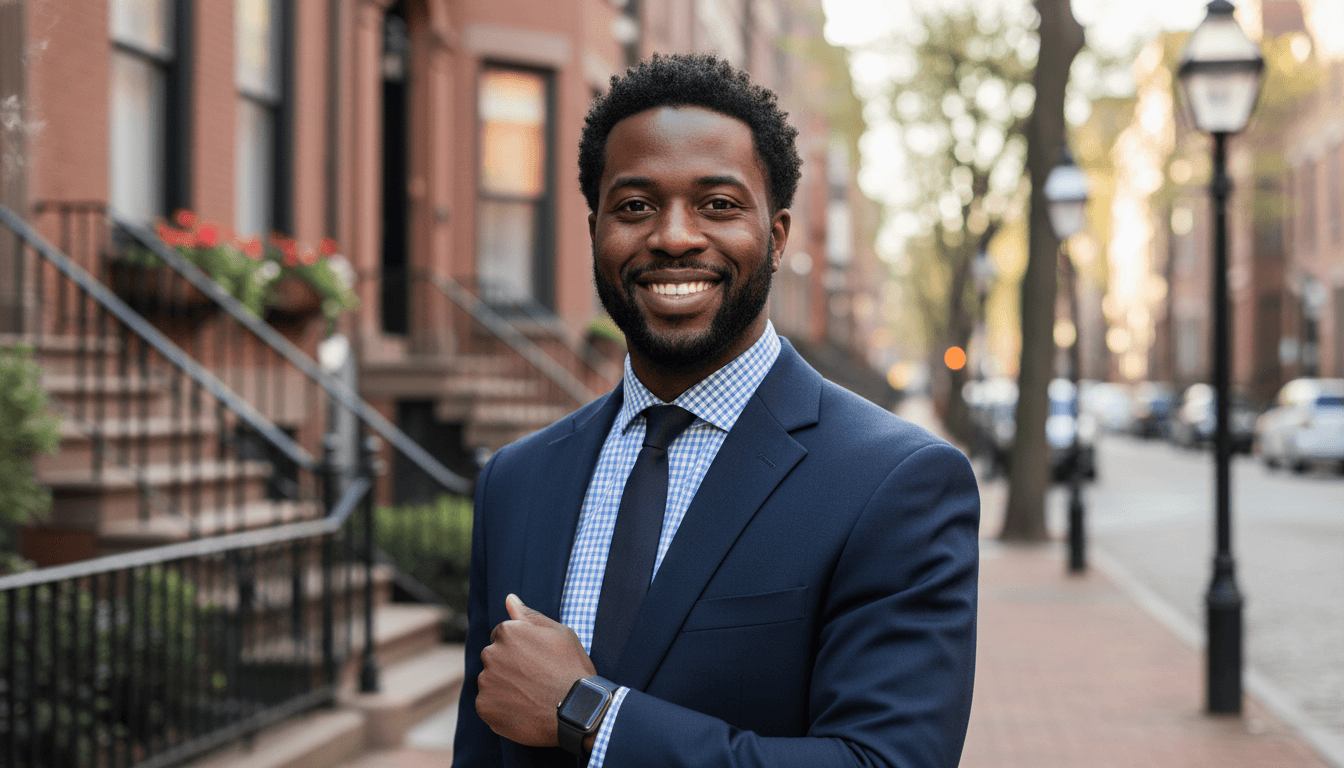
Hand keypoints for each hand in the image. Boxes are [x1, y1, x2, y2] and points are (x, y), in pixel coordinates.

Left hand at [476, 594, 597, 747]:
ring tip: (531, 696)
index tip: (536, 661)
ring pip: (491, 681)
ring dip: (505, 687)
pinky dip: (502, 708)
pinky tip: (524, 710)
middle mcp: (491, 654)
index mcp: (507, 632)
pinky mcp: (484, 707)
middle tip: (536, 679)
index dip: (520, 649)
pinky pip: (489, 704)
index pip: (502, 636)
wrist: (577, 711)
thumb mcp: (559, 634)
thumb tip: (509, 599)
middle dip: (509, 666)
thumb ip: (530, 616)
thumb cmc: (572, 669)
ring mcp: (486, 682)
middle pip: (494, 658)